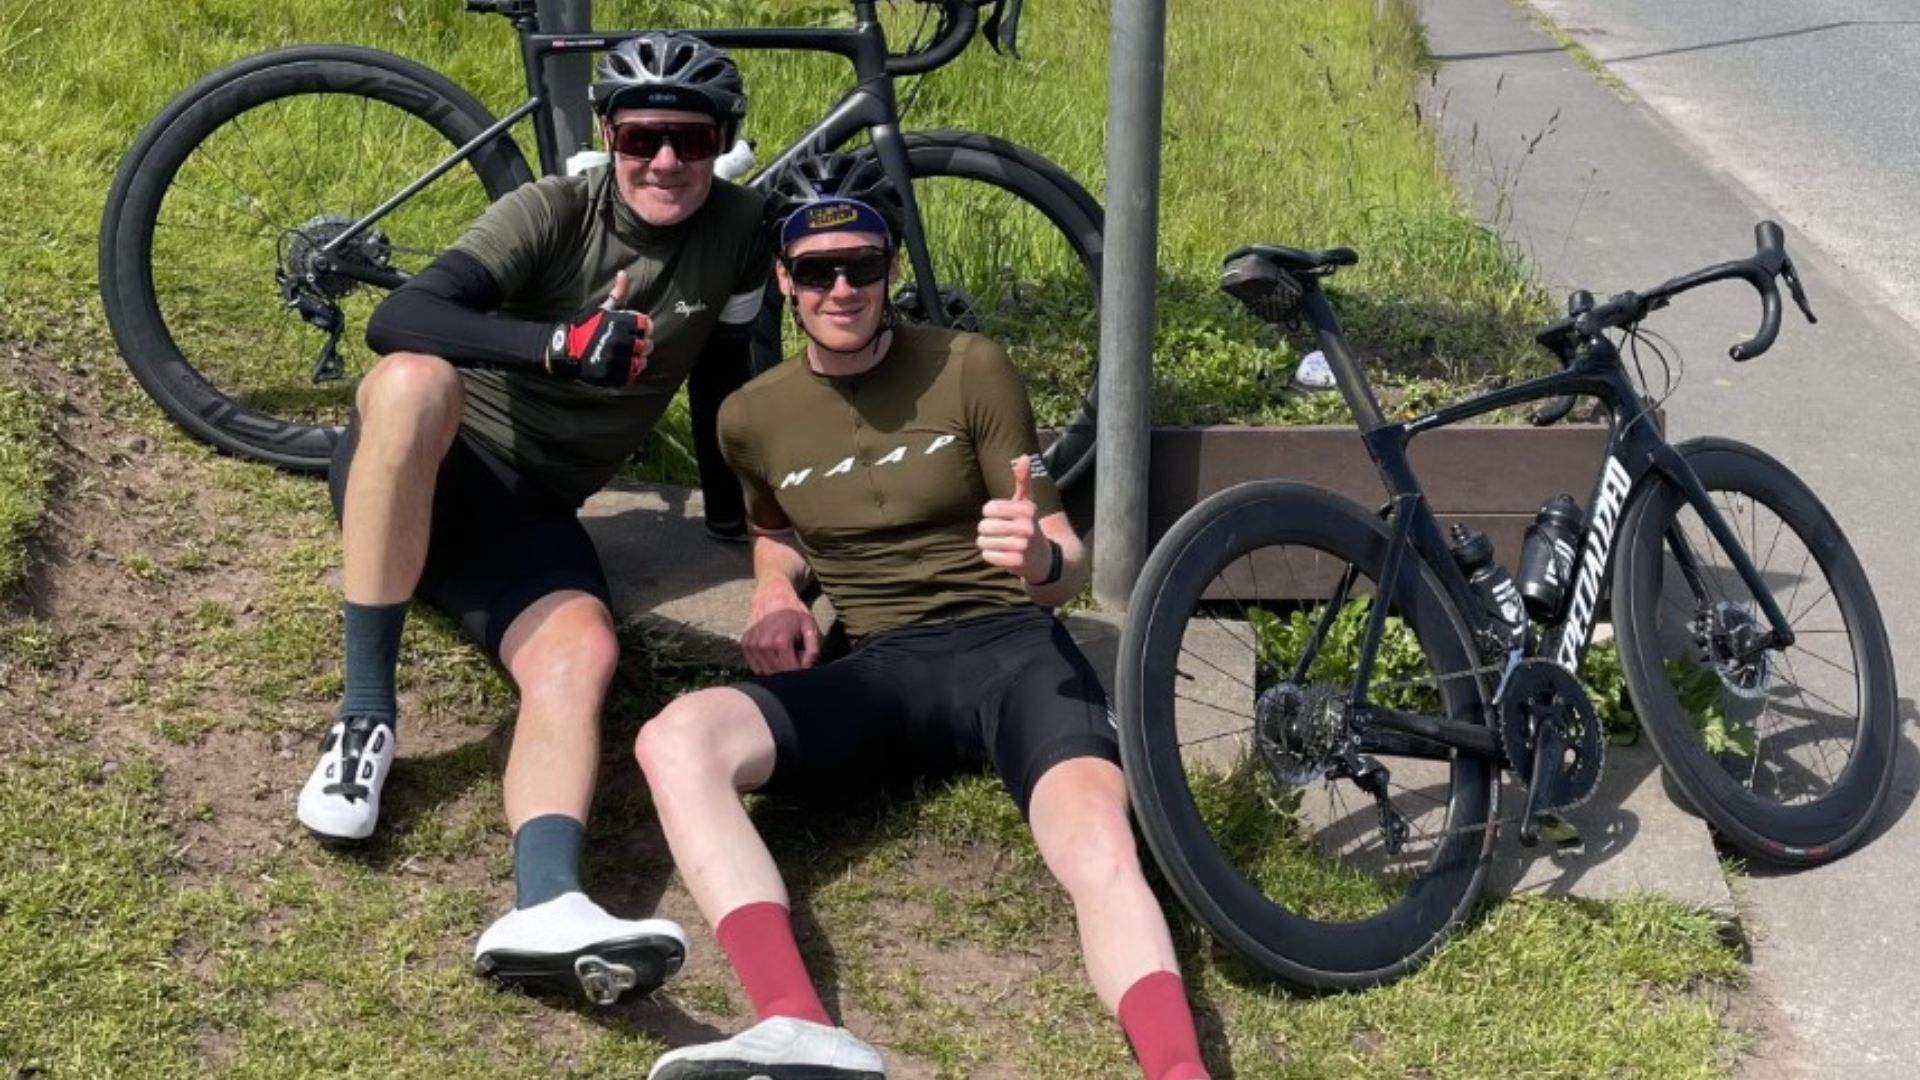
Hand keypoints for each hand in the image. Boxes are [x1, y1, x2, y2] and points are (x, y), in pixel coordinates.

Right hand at [545, 270, 651, 385]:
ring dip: (637, 360)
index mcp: (620, 323)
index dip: (644, 328)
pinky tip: (622, 366)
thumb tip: (623, 273)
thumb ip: (618, 293)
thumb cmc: (586, 327)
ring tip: (628, 356)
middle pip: (647, 345)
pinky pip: (631, 376)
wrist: (567, 349)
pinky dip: (630, 372)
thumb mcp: (602, 308)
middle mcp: (620, 341)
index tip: (637, 330)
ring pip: (641, 362)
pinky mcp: (612, 374)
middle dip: (642, 344)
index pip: (647, 325)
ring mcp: (616, 359)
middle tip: (632, 345)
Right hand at [742, 591, 820, 674]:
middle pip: (777, 673)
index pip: (790, 671)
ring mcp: (751, 645)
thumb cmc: (793, 612)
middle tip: (794, 658)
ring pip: (764, 672)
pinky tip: (772, 653)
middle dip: (788, 671)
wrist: (772, 595)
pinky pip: (755, 666)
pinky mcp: (744, 645)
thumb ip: (813, 649)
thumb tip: (808, 668)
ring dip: (775, 669)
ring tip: (783, 654)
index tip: (804, 664)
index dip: (799, 672)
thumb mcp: (809, 626)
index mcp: (780, 641)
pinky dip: (764, 665)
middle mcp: (763, 645)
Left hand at [977, 454, 1047, 582]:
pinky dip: (991, 555)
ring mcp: (1022, 546)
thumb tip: (1024, 456)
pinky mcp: (1016, 562)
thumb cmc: (1028, 525)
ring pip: (983, 541)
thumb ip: (1023, 480)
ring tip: (1000, 543)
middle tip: (999, 533)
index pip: (989, 508)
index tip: (1000, 517)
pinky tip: (1002, 554)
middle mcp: (1026, 527)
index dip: (989, 514)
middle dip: (986, 530)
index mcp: (1026, 509)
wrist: (1044, 557)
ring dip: (987, 543)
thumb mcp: (1027, 503)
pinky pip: (988, 556)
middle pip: (983, 526)